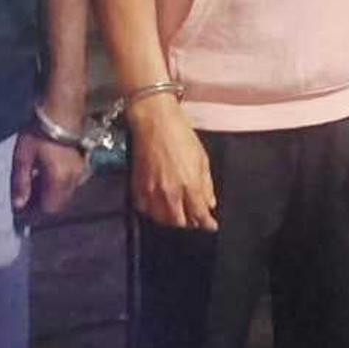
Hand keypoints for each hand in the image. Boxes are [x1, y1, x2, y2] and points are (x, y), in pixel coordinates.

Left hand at [11, 123, 87, 221]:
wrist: (60, 112)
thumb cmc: (38, 133)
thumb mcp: (23, 157)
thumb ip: (20, 183)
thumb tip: (18, 206)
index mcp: (58, 181)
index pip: (47, 210)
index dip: (33, 214)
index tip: (19, 211)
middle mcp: (73, 181)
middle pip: (57, 205)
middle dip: (40, 207)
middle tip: (24, 200)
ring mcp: (80, 173)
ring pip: (64, 196)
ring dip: (48, 197)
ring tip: (31, 187)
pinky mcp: (81, 166)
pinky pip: (68, 186)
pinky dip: (56, 188)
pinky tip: (44, 178)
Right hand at [126, 94, 217, 230]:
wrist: (155, 121)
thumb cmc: (180, 135)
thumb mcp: (202, 158)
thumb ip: (206, 184)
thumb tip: (209, 203)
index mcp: (190, 185)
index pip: (200, 215)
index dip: (207, 224)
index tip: (210, 225)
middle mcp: (170, 193)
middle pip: (180, 223)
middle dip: (189, 223)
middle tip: (193, 218)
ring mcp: (152, 192)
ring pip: (162, 219)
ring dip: (171, 219)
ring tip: (177, 213)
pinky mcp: (138, 187)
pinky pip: (145, 209)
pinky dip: (153, 211)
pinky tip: (159, 205)